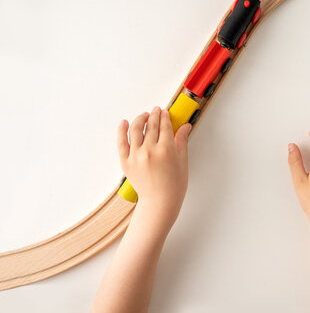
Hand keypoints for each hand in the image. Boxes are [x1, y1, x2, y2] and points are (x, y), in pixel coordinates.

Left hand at [117, 106, 190, 232]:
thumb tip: (185, 126)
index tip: (165, 112)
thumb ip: (182, 141)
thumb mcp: (182, 161)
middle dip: (154, 115)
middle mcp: (150, 150)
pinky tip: (124, 122)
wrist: (159, 202)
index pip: (164, 125)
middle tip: (156, 111)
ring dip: (140, 119)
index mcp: (166, 149)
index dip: (165, 116)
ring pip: (136, 129)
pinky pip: (121, 142)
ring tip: (144, 116)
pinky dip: (121, 130)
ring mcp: (136, 156)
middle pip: (151, 125)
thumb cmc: (174, 185)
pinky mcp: (126, 162)